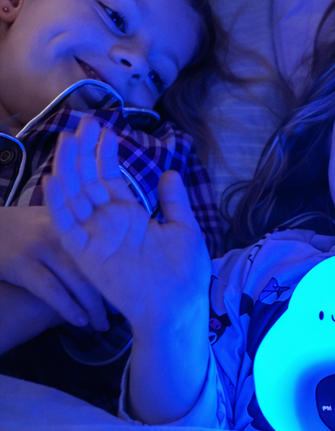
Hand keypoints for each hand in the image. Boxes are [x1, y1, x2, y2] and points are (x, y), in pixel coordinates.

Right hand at [0, 204, 108, 330]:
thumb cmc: (19, 231)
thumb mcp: (49, 226)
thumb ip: (73, 240)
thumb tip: (100, 268)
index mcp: (71, 225)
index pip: (103, 250)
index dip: (115, 273)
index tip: (126, 291)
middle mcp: (60, 233)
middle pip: (93, 267)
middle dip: (107, 294)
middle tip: (116, 315)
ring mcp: (40, 247)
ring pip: (77, 281)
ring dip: (92, 307)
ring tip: (100, 326)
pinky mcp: (22, 263)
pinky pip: (51, 290)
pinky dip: (68, 308)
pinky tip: (80, 321)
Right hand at [45, 116, 210, 332]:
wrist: (179, 307)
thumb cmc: (185, 274)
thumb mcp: (184, 229)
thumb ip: (173, 202)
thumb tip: (170, 172)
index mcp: (129, 215)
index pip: (109, 177)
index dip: (104, 154)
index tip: (104, 129)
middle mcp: (108, 222)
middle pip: (88, 180)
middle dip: (84, 152)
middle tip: (83, 123)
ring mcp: (95, 236)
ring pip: (74, 196)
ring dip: (69, 168)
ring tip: (68, 139)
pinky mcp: (86, 254)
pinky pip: (68, 226)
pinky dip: (59, 204)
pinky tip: (54, 179)